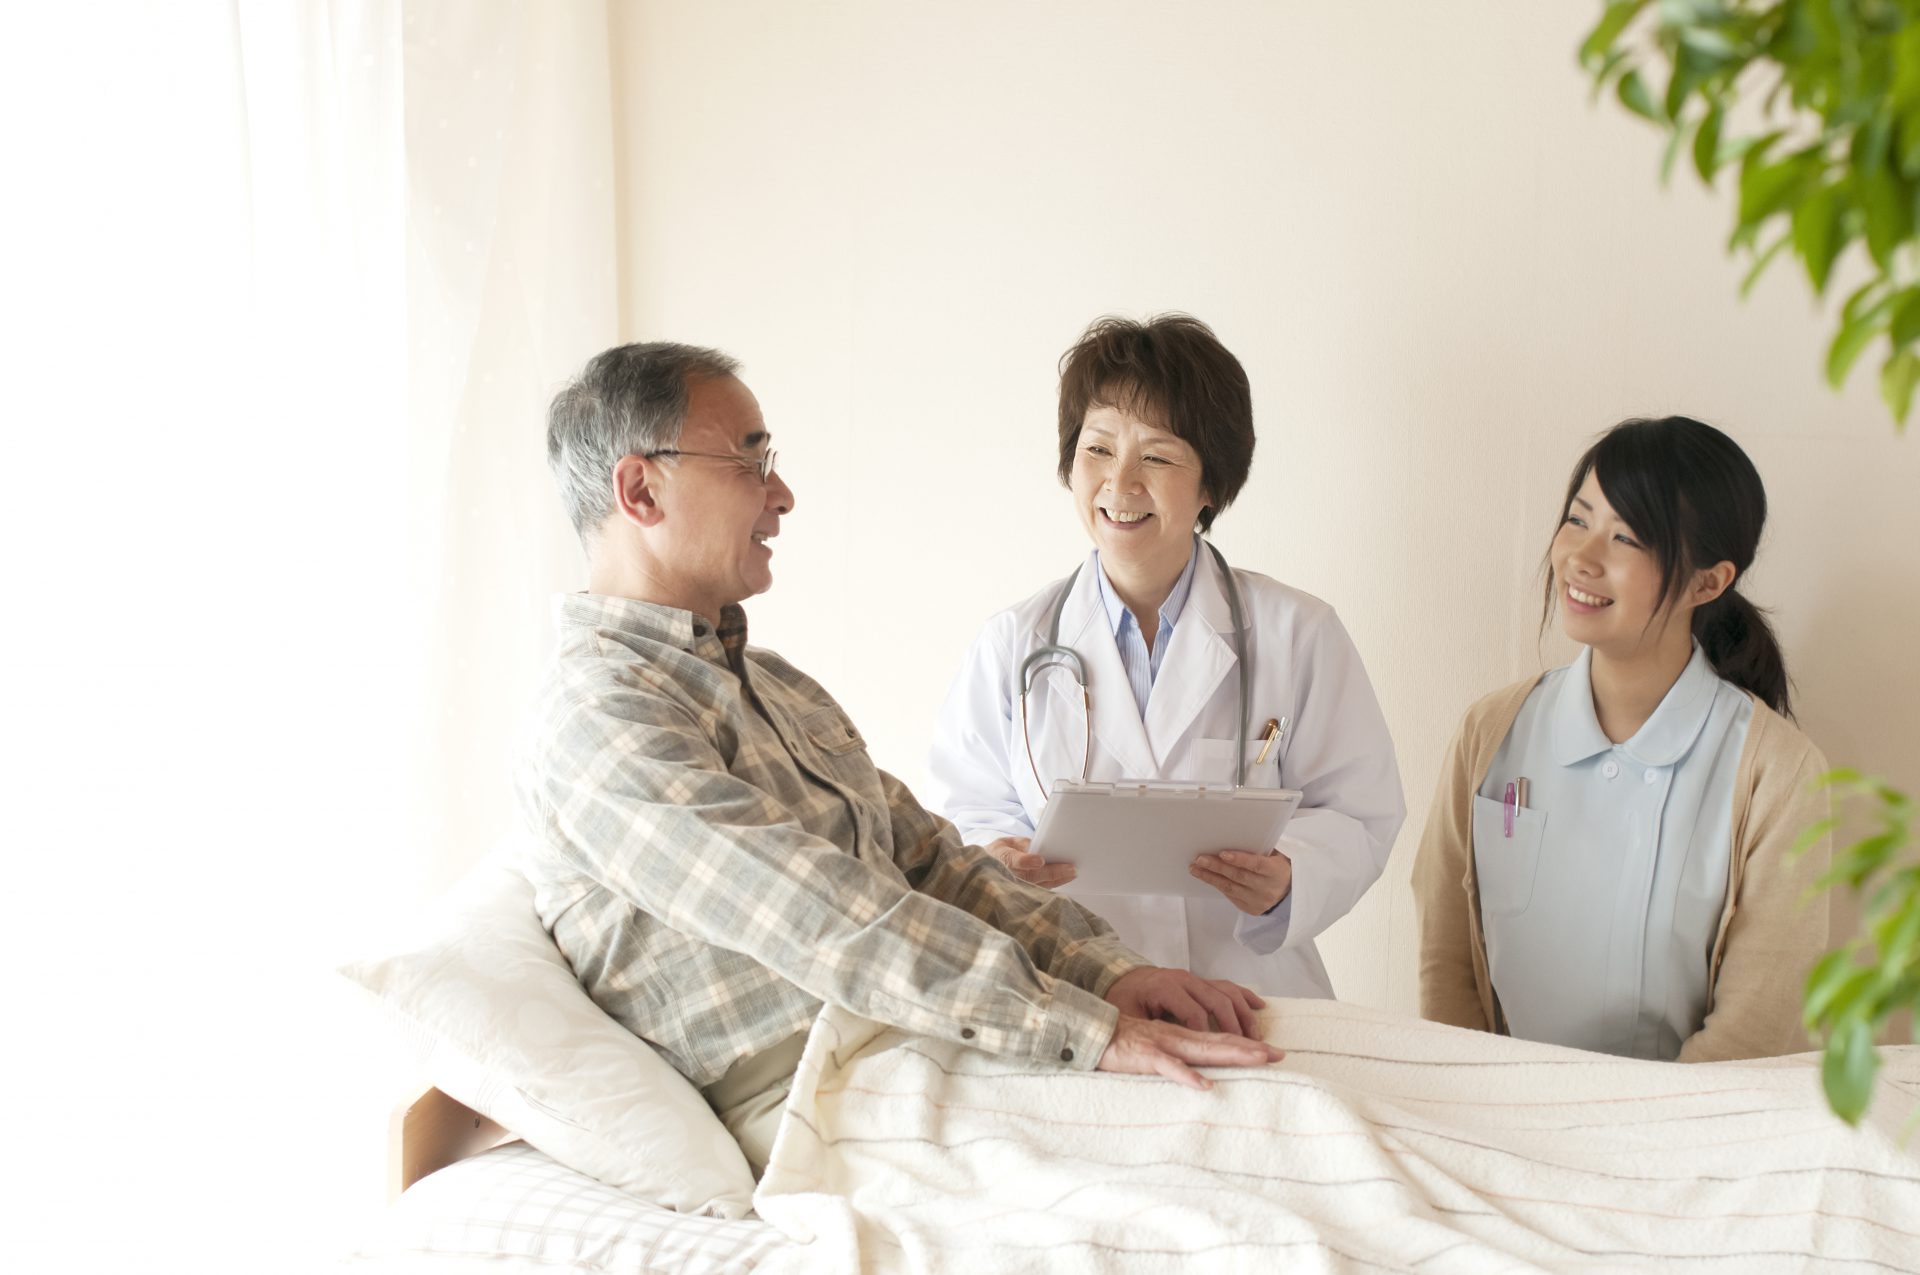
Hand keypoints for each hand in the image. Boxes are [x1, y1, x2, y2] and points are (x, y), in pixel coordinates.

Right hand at [983, 835, 1075, 887]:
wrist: (983, 872)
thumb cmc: (997, 855)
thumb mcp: (1004, 843)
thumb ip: (1021, 844)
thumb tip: (1039, 847)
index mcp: (1001, 859)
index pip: (1013, 861)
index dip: (1026, 861)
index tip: (1040, 860)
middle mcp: (1008, 875)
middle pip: (1032, 875)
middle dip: (1052, 872)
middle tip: (1071, 868)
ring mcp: (1015, 887)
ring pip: (1038, 885)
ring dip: (1057, 880)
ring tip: (1073, 873)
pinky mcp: (1022, 894)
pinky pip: (1040, 890)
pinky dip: (1053, 884)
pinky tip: (1065, 879)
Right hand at [1097, 1015, 1283, 1089]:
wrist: (1086, 1031)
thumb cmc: (1118, 1043)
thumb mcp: (1151, 1047)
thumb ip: (1173, 1056)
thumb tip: (1198, 1073)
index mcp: (1177, 1036)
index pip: (1217, 1039)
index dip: (1245, 1045)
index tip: (1271, 1052)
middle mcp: (1174, 1037)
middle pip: (1218, 1042)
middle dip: (1249, 1048)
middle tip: (1279, 1054)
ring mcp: (1160, 1045)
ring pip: (1200, 1050)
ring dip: (1230, 1054)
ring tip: (1256, 1060)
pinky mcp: (1143, 1056)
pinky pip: (1167, 1067)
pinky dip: (1186, 1075)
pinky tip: (1204, 1085)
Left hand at [1104, 966, 1264, 1038]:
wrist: (1121, 976)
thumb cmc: (1123, 999)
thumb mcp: (1126, 1016)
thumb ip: (1142, 1031)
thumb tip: (1156, 1053)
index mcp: (1165, 987)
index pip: (1194, 1013)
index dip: (1207, 1035)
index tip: (1216, 1055)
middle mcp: (1184, 980)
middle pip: (1218, 1001)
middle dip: (1236, 1027)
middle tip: (1250, 1049)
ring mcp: (1194, 979)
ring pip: (1227, 993)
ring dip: (1244, 1015)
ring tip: (1256, 1038)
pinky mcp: (1200, 982)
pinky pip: (1227, 986)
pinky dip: (1245, 996)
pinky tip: (1260, 1006)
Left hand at [1190, 846, 1292, 915]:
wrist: (1288, 894)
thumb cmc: (1278, 868)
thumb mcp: (1276, 856)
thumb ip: (1259, 849)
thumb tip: (1235, 836)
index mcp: (1276, 872)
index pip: (1256, 865)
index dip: (1240, 859)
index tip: (1222, 853)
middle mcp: (1266, 888)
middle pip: (1238, 876)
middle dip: (1217, 867)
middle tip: (1200, 859)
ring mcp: (1257, 900)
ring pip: (1230, 888)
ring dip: (1210, 877)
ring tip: (1195, 868)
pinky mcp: (1249, 908)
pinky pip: (1230, 895)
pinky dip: (1217, 885)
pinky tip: (1206, 876)